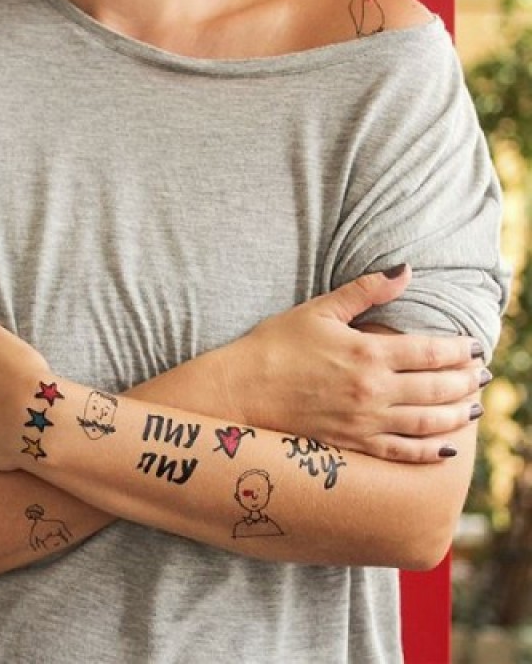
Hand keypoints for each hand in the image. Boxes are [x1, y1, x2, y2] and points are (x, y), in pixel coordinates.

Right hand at [227, 265, 486, 462]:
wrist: (241, 389)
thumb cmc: (276, 345)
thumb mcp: (320, 310)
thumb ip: (365, 291)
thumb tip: (405, 270)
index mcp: (368, 353)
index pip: (430, 352)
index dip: (459, 350)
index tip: (474, 346)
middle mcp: (373, 390)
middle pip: (437, 388)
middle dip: (466, 381)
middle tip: (481, 375)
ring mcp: (364, 421)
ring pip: (427, 422)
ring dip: (457, 414)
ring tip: (474, 408)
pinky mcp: (351, 443)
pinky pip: (401, 452)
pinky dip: (428, 452)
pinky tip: (445, 448)